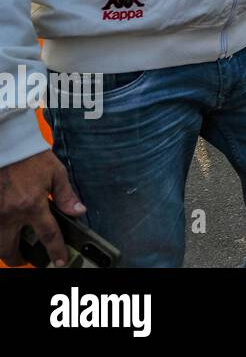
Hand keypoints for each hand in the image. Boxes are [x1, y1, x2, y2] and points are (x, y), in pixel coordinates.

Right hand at [0, 151, 83, 267]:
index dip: (56, 251)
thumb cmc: (30, 157)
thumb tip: (78, 211)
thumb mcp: (55, 173)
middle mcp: (10, 214)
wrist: (7, 145)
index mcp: (32, 205)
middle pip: (11, 249)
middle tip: (27, 258)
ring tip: (14, 246)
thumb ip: (66, 195)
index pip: (48, 235)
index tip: (60, 260)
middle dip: (19, 258)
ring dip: (5, 248)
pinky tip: (5, 229)